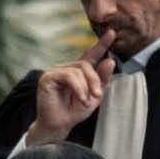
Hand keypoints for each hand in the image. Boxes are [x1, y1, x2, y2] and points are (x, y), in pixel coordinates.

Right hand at [29, 29, 117, 144]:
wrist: (59, 125)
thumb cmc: (74, 111)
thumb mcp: (94, 95)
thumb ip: (102, 79)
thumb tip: (110, 61)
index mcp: (77, 71)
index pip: (90, 55)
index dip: (101, 44)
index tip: (112, 32)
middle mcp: (66, 68)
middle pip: (85, 64)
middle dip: (94, 80)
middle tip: (97, 95)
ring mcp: (55, 71)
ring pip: (78, 70)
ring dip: (86, 86)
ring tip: (85, 100)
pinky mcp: (47, 77)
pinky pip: (68, 76)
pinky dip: (78, 87)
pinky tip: (79, 98)